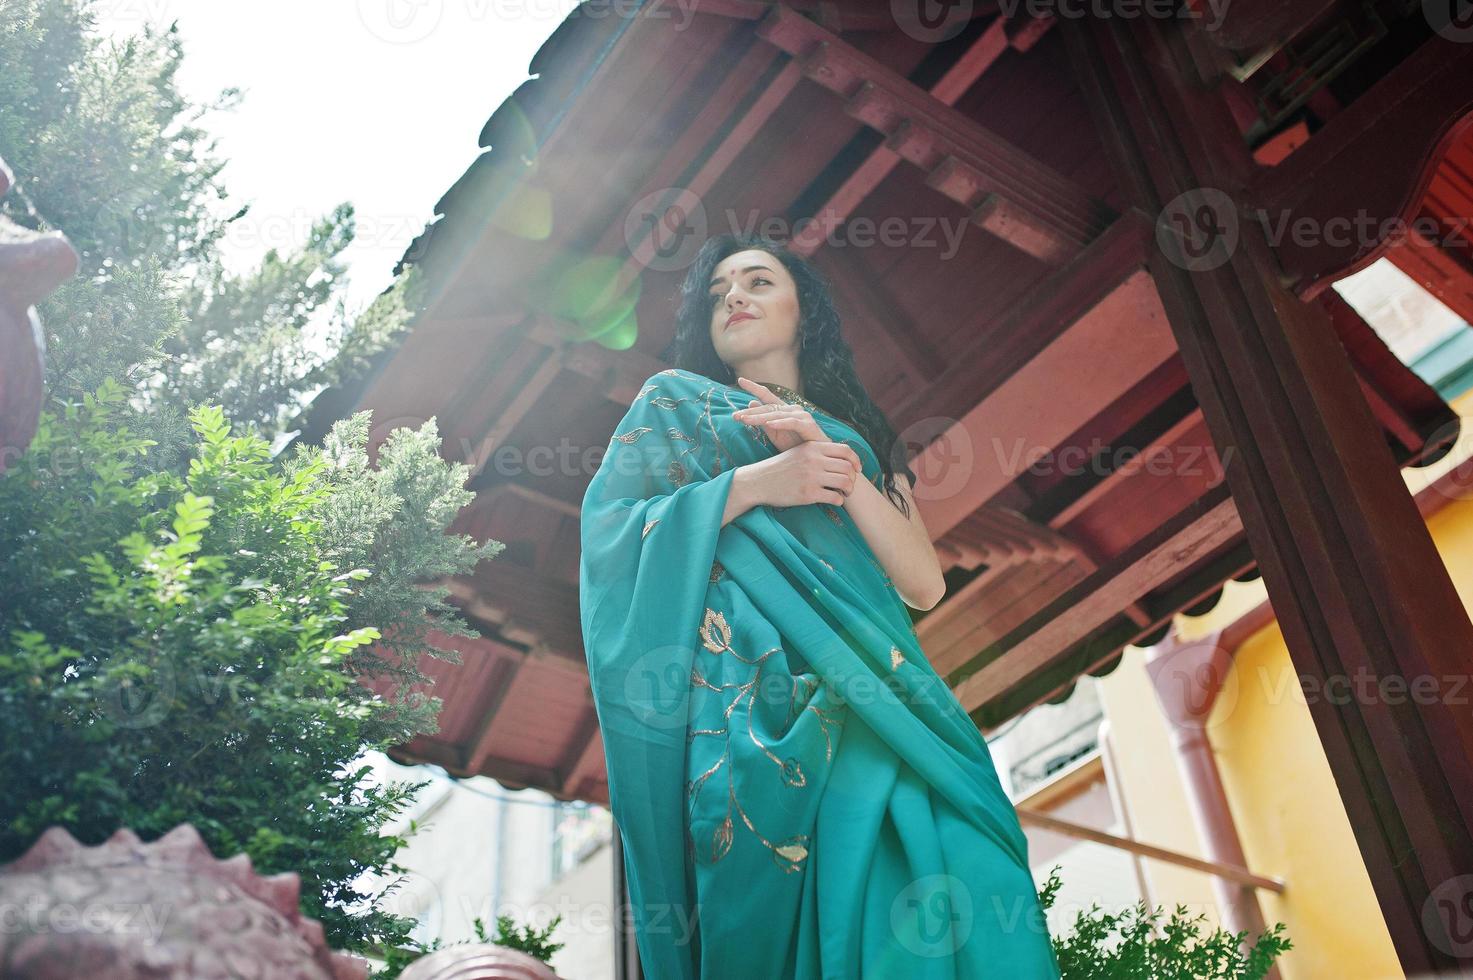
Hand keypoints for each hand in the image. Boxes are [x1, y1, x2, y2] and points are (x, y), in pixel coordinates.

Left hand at [731, 377, 824, 452]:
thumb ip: (764, 421)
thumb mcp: (776, 435)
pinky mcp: (808, 425)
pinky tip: (769, 424)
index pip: (767, 396)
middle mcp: (792, 409)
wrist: (818, 457)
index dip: (754, 387)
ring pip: (776, 415)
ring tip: (745, 420)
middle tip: (735, 416)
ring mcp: (801, 415)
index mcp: (783, 411)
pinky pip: (791, 423)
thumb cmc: (797, 447)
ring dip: (760, 418)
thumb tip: (751, 403)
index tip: (740, 380)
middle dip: (750, 412)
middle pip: (767, 408)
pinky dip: (780, 423)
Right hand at [744, 441, 862, 509]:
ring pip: (845, 482)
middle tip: (848, 486)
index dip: (856, 461)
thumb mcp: (798, 452)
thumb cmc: (780, 468)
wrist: (759, 481)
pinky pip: (835, 497)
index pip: (845, 450)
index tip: (857, 470)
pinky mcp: (808, 494)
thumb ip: (818, 452)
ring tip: (843, 494)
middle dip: (853, 478)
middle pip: (848, 467)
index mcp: (813, 447)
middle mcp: (814, 459)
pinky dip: (838, 501)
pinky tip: (834, 501)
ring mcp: (812, 477)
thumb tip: (842, 459)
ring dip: (848, 490)